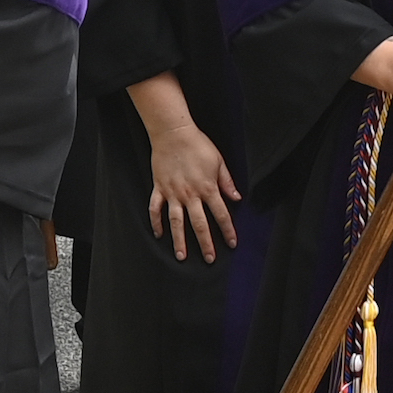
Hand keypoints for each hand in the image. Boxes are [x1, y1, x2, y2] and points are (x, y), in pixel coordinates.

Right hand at [148, 120, 239, 262]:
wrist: (173, 133)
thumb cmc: (197, 144)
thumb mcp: (218, 161)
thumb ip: (227, 182)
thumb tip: (237, 197)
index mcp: (207, 188)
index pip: (221, 214)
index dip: (228, 230)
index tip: (232, 243)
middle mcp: (190, 194)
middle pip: (200, 224)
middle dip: (206, 243)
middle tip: (209, 259)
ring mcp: (173, 193)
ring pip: (177, 222)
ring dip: (180, 240)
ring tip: (182, 256)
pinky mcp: (159, 188)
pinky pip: (156, 209)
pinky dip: (156, 222)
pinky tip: (159, 234)